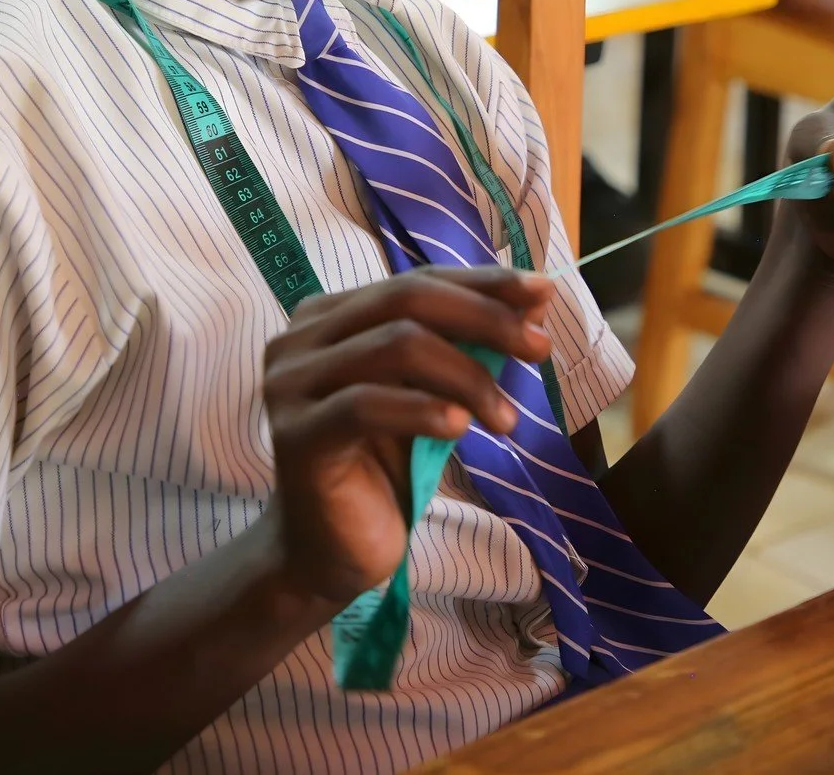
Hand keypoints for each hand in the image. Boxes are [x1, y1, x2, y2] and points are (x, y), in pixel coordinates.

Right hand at [261, 268, 552, 605]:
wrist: (327, 552)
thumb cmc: (382, 467)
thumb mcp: (427, 394)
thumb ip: (460, 345)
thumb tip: (535, 300)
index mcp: (329, 316)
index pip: (416, 281)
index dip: (482, 283)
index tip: (543, 294)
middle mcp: (300, 338)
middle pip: (406, 300)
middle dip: (484, 318)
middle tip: (539, 349)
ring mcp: (291, 384)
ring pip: (394, 346)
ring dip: (467, 376)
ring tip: (507, 419)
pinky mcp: (296, 434)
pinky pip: (366, 406)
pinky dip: (423, 410)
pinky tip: (461, 428)